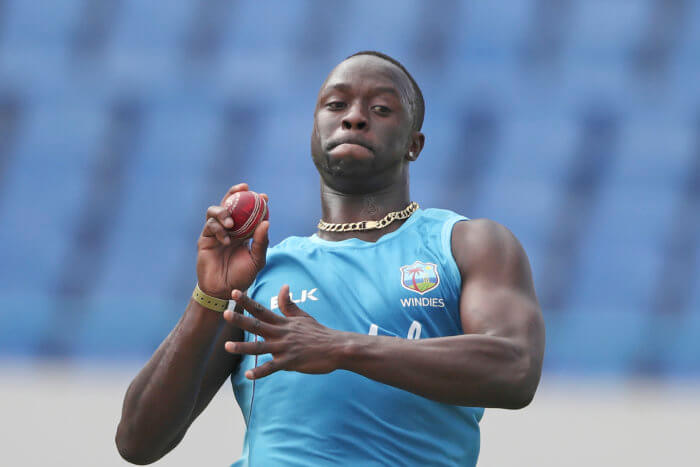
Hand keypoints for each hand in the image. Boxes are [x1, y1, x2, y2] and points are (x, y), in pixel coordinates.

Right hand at [196, 183, 269, 298]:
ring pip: (214, 211)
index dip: (254, 201)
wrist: (223, 289)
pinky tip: (226, 240)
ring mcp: (215, 232)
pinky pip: (210, 226)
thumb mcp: (256, 260)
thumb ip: (261, 242)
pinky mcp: (204, 239)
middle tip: (244, 189)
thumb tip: (266, 222)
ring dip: (223, 212)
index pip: (248, 211)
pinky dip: (218, 230)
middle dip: (234, 193)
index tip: (264, 196)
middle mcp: (229, 228)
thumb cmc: (242, 276)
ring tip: (231, 223)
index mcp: (243, 231)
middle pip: (228, 203)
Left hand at [223, 285, 341, 379]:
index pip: (262, 310)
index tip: (234, 293)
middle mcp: (281, 333)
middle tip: (225, 314)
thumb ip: (289, 304)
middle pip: (257, 325)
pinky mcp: (291, 362)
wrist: (335, 347)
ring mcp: (285, 348)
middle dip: (241, 320)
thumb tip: (283, 287)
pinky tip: (249, 374)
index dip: (247, 302)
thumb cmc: (318, 332)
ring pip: (261, 348)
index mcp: (283, 322)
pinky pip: (272, 368)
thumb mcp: (302, 316)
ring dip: (244, 348)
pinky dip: (260, 371)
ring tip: (228, 346)